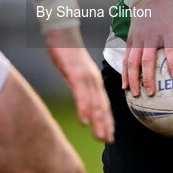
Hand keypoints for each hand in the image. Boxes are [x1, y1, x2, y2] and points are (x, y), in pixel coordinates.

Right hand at [45, 28, 114, 142]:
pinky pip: (81, 94)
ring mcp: (85, 77)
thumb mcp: (76, 69)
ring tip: (101, 137)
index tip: (109, 135)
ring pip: (94, 102)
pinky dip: (84, 108)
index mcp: (94, 79)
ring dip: (98, 121)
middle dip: (106, 124)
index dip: (107, 119)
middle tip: (108, 141)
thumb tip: (81, 95)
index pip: (103, 103)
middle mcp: (93, 80)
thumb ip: (79, 83)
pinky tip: (85, 121)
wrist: (62, 31)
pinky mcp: (75, 73)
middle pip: (102, 106)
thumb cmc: (67, 51)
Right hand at [123, 0, 172, 97]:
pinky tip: (125, 85)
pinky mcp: (131, 39)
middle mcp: (151, 35)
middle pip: (147, 59)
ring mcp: (139, 38)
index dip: (172, 61)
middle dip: (148, 77)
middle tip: (151, 93)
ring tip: (134, 93)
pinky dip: (125, 72)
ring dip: (133, 78)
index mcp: (167, 30)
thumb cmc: (172, 9)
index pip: (170, 47)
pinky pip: (126, 57)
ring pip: (133, 60)